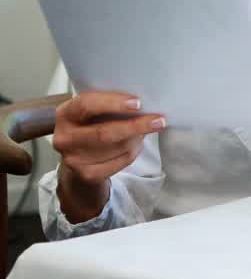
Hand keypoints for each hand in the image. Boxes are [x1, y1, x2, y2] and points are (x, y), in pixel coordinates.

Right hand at [52, 92, 165, 222]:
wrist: (80, 156)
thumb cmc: (94, 124)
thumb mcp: (95, 110)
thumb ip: (111, 104)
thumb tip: (145, 103)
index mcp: (65, 113)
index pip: (86, 105)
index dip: (113, 103)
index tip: (138, 103)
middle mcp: (64, 137)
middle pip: (104, 133)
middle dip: (135, 126)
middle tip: (159, 120)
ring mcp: (72, 159)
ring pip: (117, 148)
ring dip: (137, 138)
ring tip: (145, 130)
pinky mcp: (86, 175)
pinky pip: (120, 162)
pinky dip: (134, 152)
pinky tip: (136, 144)